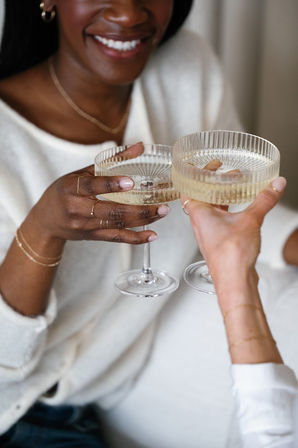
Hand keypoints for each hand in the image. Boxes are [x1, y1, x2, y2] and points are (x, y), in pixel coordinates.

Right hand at [27, 164, 168, 246]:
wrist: (46, 221)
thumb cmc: (64, 192)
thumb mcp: (82, 173)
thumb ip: (111, 161)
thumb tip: (140, 147)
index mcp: (72, 188)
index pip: (92, 186)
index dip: (111, 184)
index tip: (130, 182)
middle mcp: (78, 209)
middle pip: (111, 211)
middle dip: (139, 209)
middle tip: (161, 204)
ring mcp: (85, 226)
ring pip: (117, 224)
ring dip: (142, 220)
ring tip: (161, 212)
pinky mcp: (92, 236)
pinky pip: (116, 238)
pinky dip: (135, 238)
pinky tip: (151, 236)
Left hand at [181, 177, 286, 285]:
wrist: (234, 281)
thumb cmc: (231, 256)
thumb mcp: (250, 220)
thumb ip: (264, 200)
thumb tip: (275, 185)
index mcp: (199, 214)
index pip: (189, 187)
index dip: (197, 174)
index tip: (209, 165)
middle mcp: (200, 223)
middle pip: (202, 197)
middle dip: (215, 184)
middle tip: (228, 174)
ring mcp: (209, 234)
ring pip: (212, 210)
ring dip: (223, 198)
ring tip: (237, 189)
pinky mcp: (219, 242)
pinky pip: (221, 221)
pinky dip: (229, 212)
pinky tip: (242, 211)